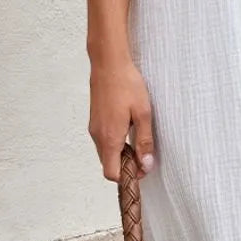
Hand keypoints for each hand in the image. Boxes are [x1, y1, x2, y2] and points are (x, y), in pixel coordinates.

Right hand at [88, 55, 154, 180]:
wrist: (108, 63)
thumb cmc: (127, 85)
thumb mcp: (143, 114)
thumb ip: (144, 142)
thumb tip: (146, 165)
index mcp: (109, 138)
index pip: (112, 173)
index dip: (127, 177)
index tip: (142, 169)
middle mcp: (98, 136)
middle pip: (109, 165)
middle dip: (126, 166)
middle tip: (144, 154)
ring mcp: (94, 128)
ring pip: (106, 153)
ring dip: (121, 154)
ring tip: (137, 137)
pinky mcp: (94, 121)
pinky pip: (103, 141)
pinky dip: (115, 143)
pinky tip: (128, 128)